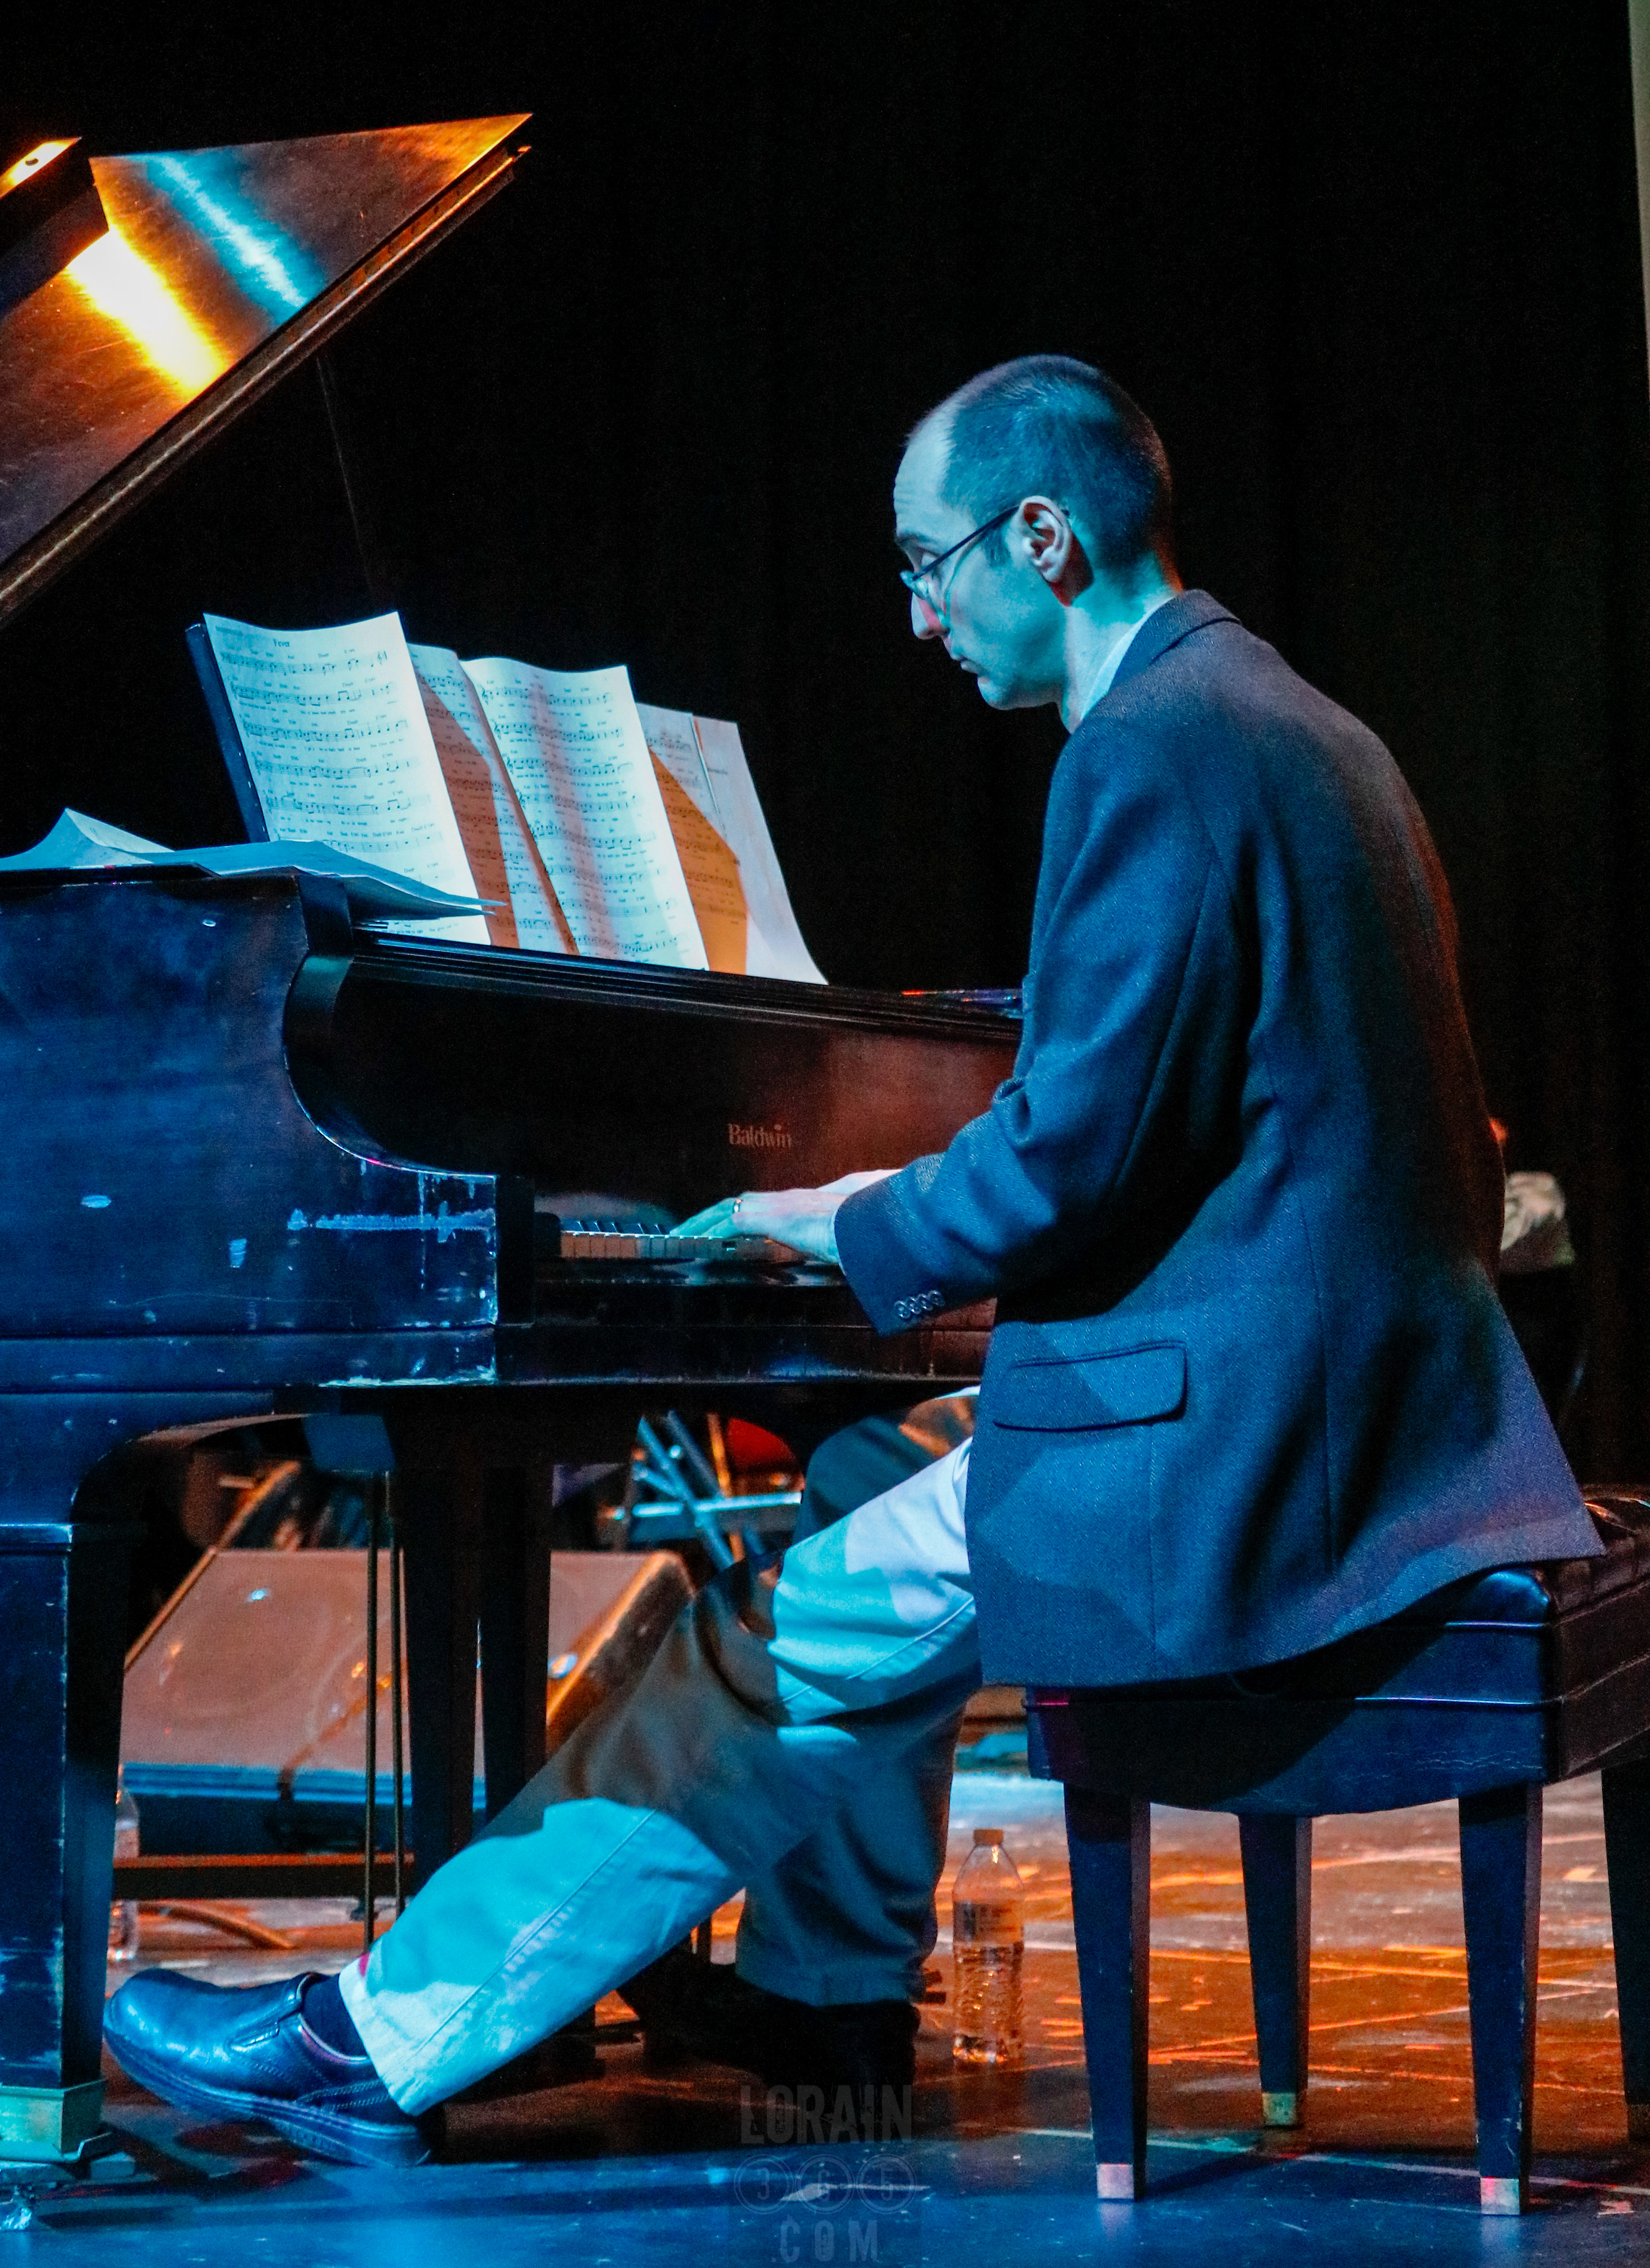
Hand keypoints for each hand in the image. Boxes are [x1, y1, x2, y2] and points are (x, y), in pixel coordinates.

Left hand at [674, 1170, 896, 1265]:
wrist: (866, 1226)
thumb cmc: (863, 1235)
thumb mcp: (846, 1241)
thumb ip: (838, 1246)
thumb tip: (847, 1259)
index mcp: (803, 1207)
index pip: (764, 1207)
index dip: (744, 1214)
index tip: (730, 1226)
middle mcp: (785, 1200)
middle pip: (740, 1202)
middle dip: (715, 1215)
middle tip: (692, 1228)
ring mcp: (775, 1205)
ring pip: (728, 1207)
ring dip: (704, 1220)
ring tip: (683, 1233)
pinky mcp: (766, 1215)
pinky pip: (727, 1221)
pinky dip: (709, 1229)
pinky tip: (694, 1239)